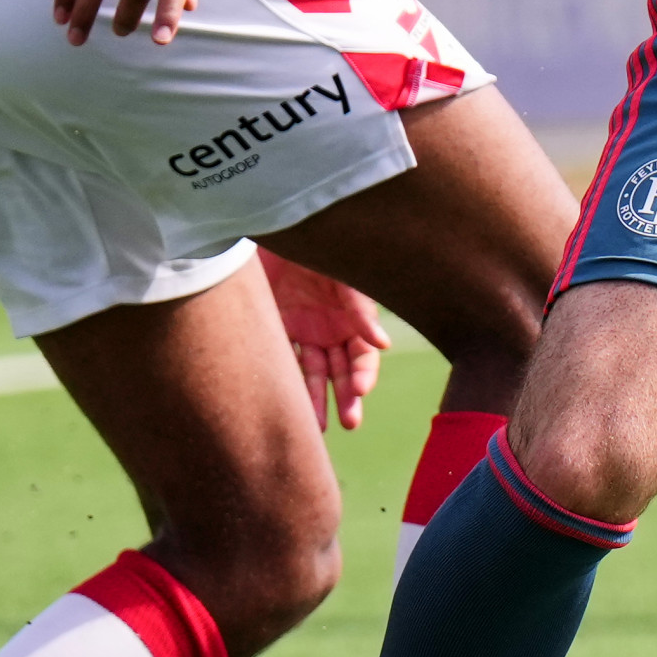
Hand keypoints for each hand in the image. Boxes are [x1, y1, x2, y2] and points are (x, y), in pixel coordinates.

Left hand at [260, 248, 388, 431]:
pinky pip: (285, 362)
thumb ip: (360, 309)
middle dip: (346, 398)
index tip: (358, 391)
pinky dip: (288, 383)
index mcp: (353, 317)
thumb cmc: (316, 248)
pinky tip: (288, 404)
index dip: (364, 374)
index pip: (364, 355)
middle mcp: (331, 329)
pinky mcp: (277, 330)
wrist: (273, 229)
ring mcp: (304, 331)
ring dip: (316, 400)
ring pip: (313, 374)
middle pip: (342, 371)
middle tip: (349, 423)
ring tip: (315, 428)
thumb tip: (384, 345)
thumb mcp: (342, 276)